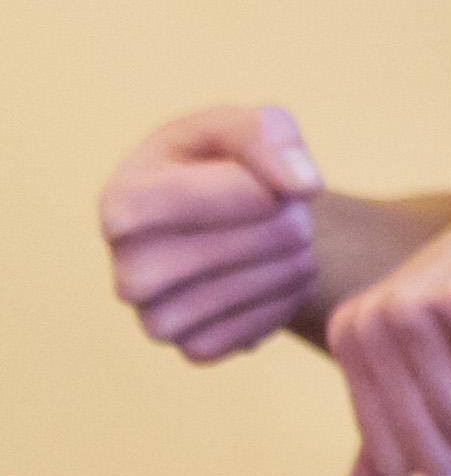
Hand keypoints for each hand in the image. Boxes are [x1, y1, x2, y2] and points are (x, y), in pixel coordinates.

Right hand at [99, 106, 327, 363]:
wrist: (214, 224)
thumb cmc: (221, 164)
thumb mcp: (240, 126)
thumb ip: (269, 136)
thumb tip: (303, 186)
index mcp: (123, 205)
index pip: (245, 192)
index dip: (275, 179)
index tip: (262, 176)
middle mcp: (129, 271)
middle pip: (262, 239)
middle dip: (292, 218)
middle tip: (281, 211)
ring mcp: (156, 319)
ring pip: (267, 284)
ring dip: (297, 258)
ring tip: (282, 241)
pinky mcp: (193, 349)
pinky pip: (267, 325)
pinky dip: (287, 298)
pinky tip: (273, 275)